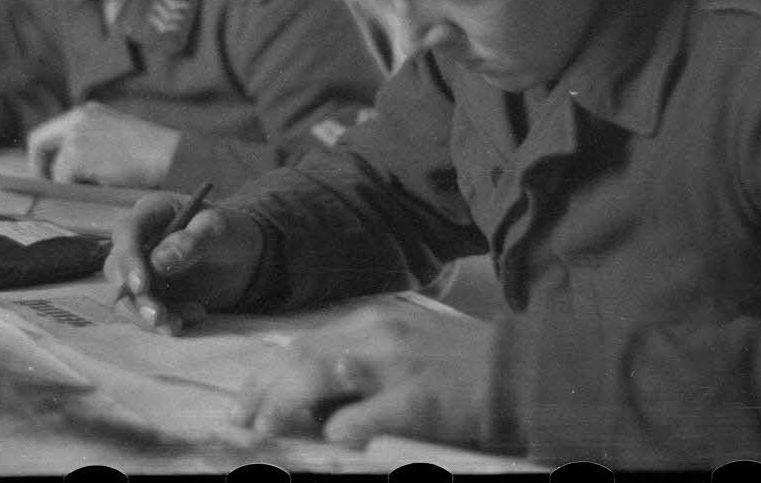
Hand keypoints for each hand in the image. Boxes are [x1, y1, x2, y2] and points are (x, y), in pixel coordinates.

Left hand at [24, 101, 179, 186]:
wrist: (171, 157)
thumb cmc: (152, 155)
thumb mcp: (116, 138)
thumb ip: (92, 144)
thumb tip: (68, 172)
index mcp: (87, 112)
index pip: (49, 131)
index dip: (44, 155)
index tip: (50, 174)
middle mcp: (77, 118)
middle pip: (39, 142)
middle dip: (41, 168)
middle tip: (51, 188)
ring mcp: (76, 135)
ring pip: (56, 168)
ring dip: (69, 184)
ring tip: (93, 191)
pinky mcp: (77, 155)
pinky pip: (65, 181)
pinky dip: (79, 191)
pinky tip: (101, 190)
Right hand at [103, 191, 263, 333]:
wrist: (245, 258)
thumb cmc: (230, 232)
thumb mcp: (218, 229)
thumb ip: (190, 241)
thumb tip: (158, 260)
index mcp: (152, 213)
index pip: (126, 232)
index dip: (128, 259)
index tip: (142, 286)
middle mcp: (139, 240)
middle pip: (116, 269)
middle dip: (135, 297)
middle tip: (160, 316)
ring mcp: (142, 269)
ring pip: (127, 298)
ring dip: (147, 316)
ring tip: (179, 324)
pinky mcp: (151, 294)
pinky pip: (145, 313)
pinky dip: (166, 321)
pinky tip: (196, 314)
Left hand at [232, 304, 493, 447]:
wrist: (519, 372)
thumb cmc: (456, 367)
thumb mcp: (399, 349)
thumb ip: (355, 363)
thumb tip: (305, 399)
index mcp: (369, 320)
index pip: (299, 343)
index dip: (264, 374)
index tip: (243, 402)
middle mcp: (376, 333)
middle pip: (299, 356)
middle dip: (261, 391)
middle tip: (241, 423)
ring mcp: (396, 365)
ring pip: (318, 375)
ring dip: (283, 405)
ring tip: (264, 430)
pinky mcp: (418, 399)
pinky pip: (365, 415)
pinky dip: (341, 428)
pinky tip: (332, 441)